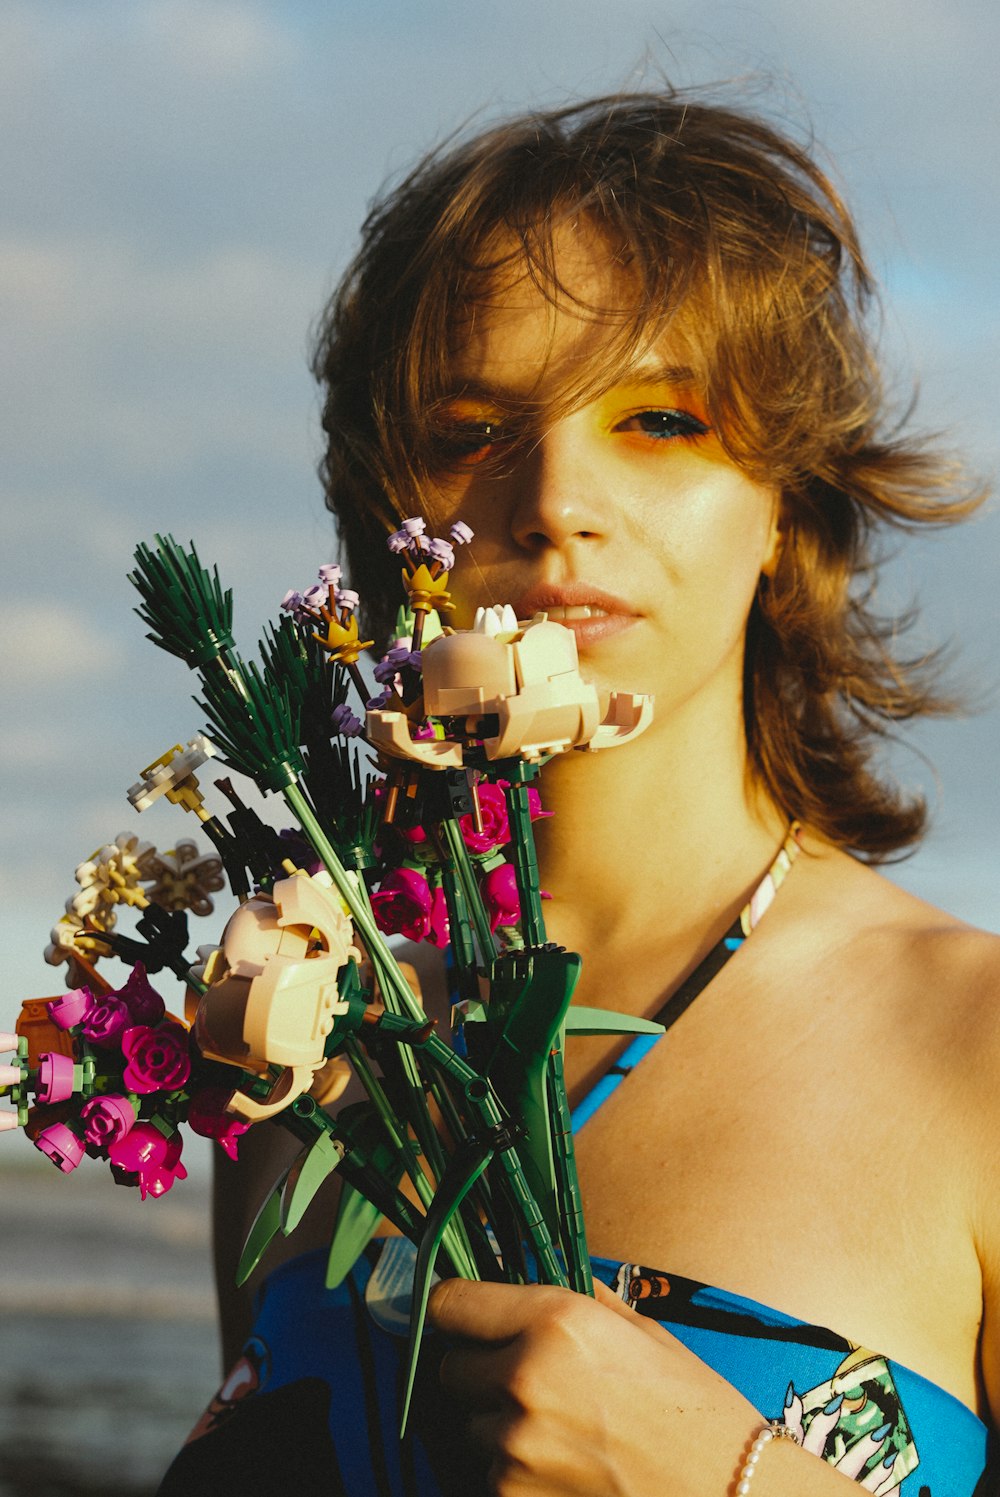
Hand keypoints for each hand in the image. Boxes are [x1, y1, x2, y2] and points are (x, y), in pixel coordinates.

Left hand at [428, 1275, 758, 1496]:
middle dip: (481, 1373)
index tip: (461, 1316)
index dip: (454, 1309)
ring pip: (473, 1429)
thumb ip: (578, 1298)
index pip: (451, 1303)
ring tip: (565, 1435)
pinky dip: (518, 1474)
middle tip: (529, 1383)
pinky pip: (491, 1475)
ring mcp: (516, 1447)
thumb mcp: (642, 1332)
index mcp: (555, 1321)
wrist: (731, 1496)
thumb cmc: (696, 1411)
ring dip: (502, 1429)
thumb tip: (531, 1274)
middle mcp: (525, 1378)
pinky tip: (569, 1470)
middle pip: (452, 1369)